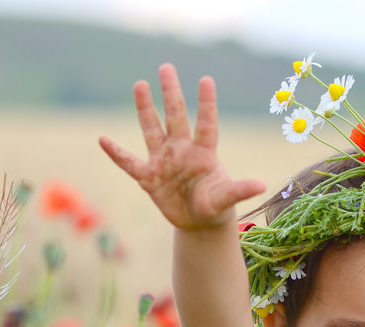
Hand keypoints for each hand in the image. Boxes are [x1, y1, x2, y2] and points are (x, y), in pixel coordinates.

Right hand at [99, 64, 265, 230]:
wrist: (198, 222)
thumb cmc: (215, 206)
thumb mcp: (226, 199)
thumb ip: (239, 190)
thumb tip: (262, 185)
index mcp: (203, 153)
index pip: (206, 124)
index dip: (206, 103)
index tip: (206, 79)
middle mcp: (182, 151)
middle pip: (175, 116)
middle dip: (171, 92)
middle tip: (166, 67)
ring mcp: (163, 161)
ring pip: (151, 130)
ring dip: (145, 109)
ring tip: (140, 84)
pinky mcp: (149, 177)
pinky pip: (129, 163)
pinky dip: (116, 153)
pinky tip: (102, 139)